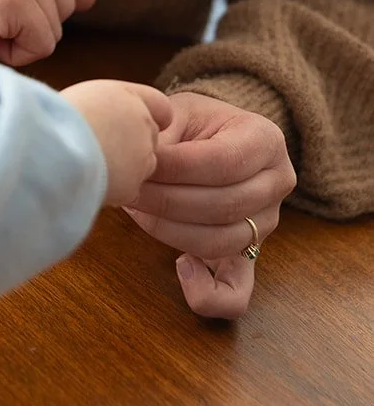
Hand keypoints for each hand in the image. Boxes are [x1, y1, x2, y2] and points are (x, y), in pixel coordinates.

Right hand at [60, 81, 172, 205]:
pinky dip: (112, 188)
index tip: (137, 122)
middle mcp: (143, 126)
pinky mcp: (133, 186)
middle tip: (101, 146)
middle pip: (150, 137)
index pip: (160, 106)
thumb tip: (103, 116)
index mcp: (130, 98)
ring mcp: (142, 158)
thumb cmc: (58, 116)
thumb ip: (104, 107)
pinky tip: (88, 180)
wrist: (56, 148)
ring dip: (123, 167)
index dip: (151, 114)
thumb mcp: (82, 97)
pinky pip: (126, 190)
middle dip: (132, 143)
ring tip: (90, 164)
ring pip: (140, 166)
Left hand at [123, 91, 296, 318]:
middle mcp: (277, 185)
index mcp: (266, 140)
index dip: (177, 167)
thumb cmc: (191, 125)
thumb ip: (163, 131)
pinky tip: (179, 266)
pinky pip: (236, 293)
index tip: (141, 163)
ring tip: (136, 209)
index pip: (222, 162)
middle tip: (128, 187)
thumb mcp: (179, 112)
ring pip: (219, 242)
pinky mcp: (249, 257)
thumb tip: (139, 157)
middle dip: (166, 199)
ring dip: (169, 230)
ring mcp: (266, 225)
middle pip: (222, 205)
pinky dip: (206, 292)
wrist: (209, 141)